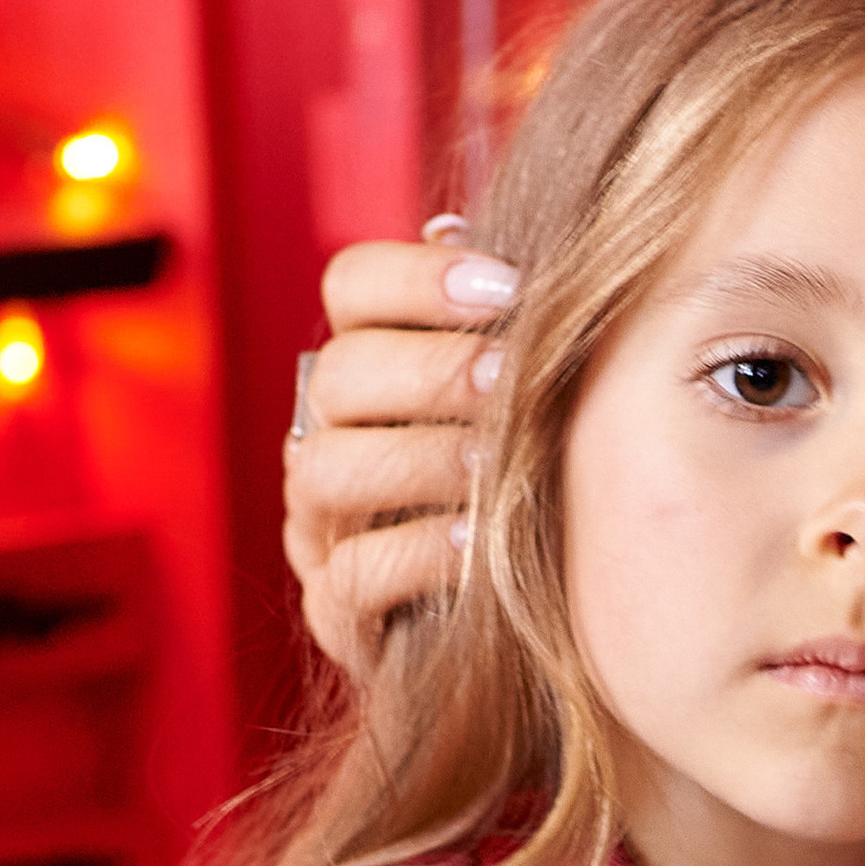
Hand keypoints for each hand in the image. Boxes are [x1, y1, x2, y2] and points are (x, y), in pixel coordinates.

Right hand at [284, 232, 516, 677]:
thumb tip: (478, 226)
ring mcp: (324, 529)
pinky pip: (352, 574)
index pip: (352, 286)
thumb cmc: (538, 498)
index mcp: (370, 370)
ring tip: (496, 465)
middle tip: (512, 379)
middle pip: (340, 374)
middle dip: (432, 371)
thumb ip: (516, 329)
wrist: (540, 639)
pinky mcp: (339, 614)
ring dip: (421, 458)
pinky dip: (419, 553)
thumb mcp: (538, 406)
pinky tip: (482, 543)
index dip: (419, 277)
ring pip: (330, 470)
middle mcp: (328, 439)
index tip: (510, 290)